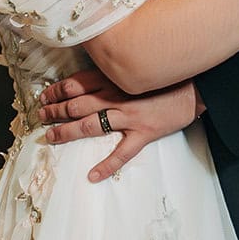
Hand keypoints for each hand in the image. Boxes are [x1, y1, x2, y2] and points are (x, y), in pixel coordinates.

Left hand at [39, 69, 202, 182]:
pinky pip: (122, 153)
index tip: (45, 95)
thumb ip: (116, 67)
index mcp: (114, 77)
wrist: (197, 85)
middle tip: (41, 116)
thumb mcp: (138, 63)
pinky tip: (92, 176)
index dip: (57, 90)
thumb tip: (97, 65)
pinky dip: (106, 165)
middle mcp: (116, 96)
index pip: (76, 83)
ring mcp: (129, 116)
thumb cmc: (167, 73)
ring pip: (90, 125)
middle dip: (55, 110)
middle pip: (77, 104)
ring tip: (50, 137)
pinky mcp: (143, 133)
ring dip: (66, 132)